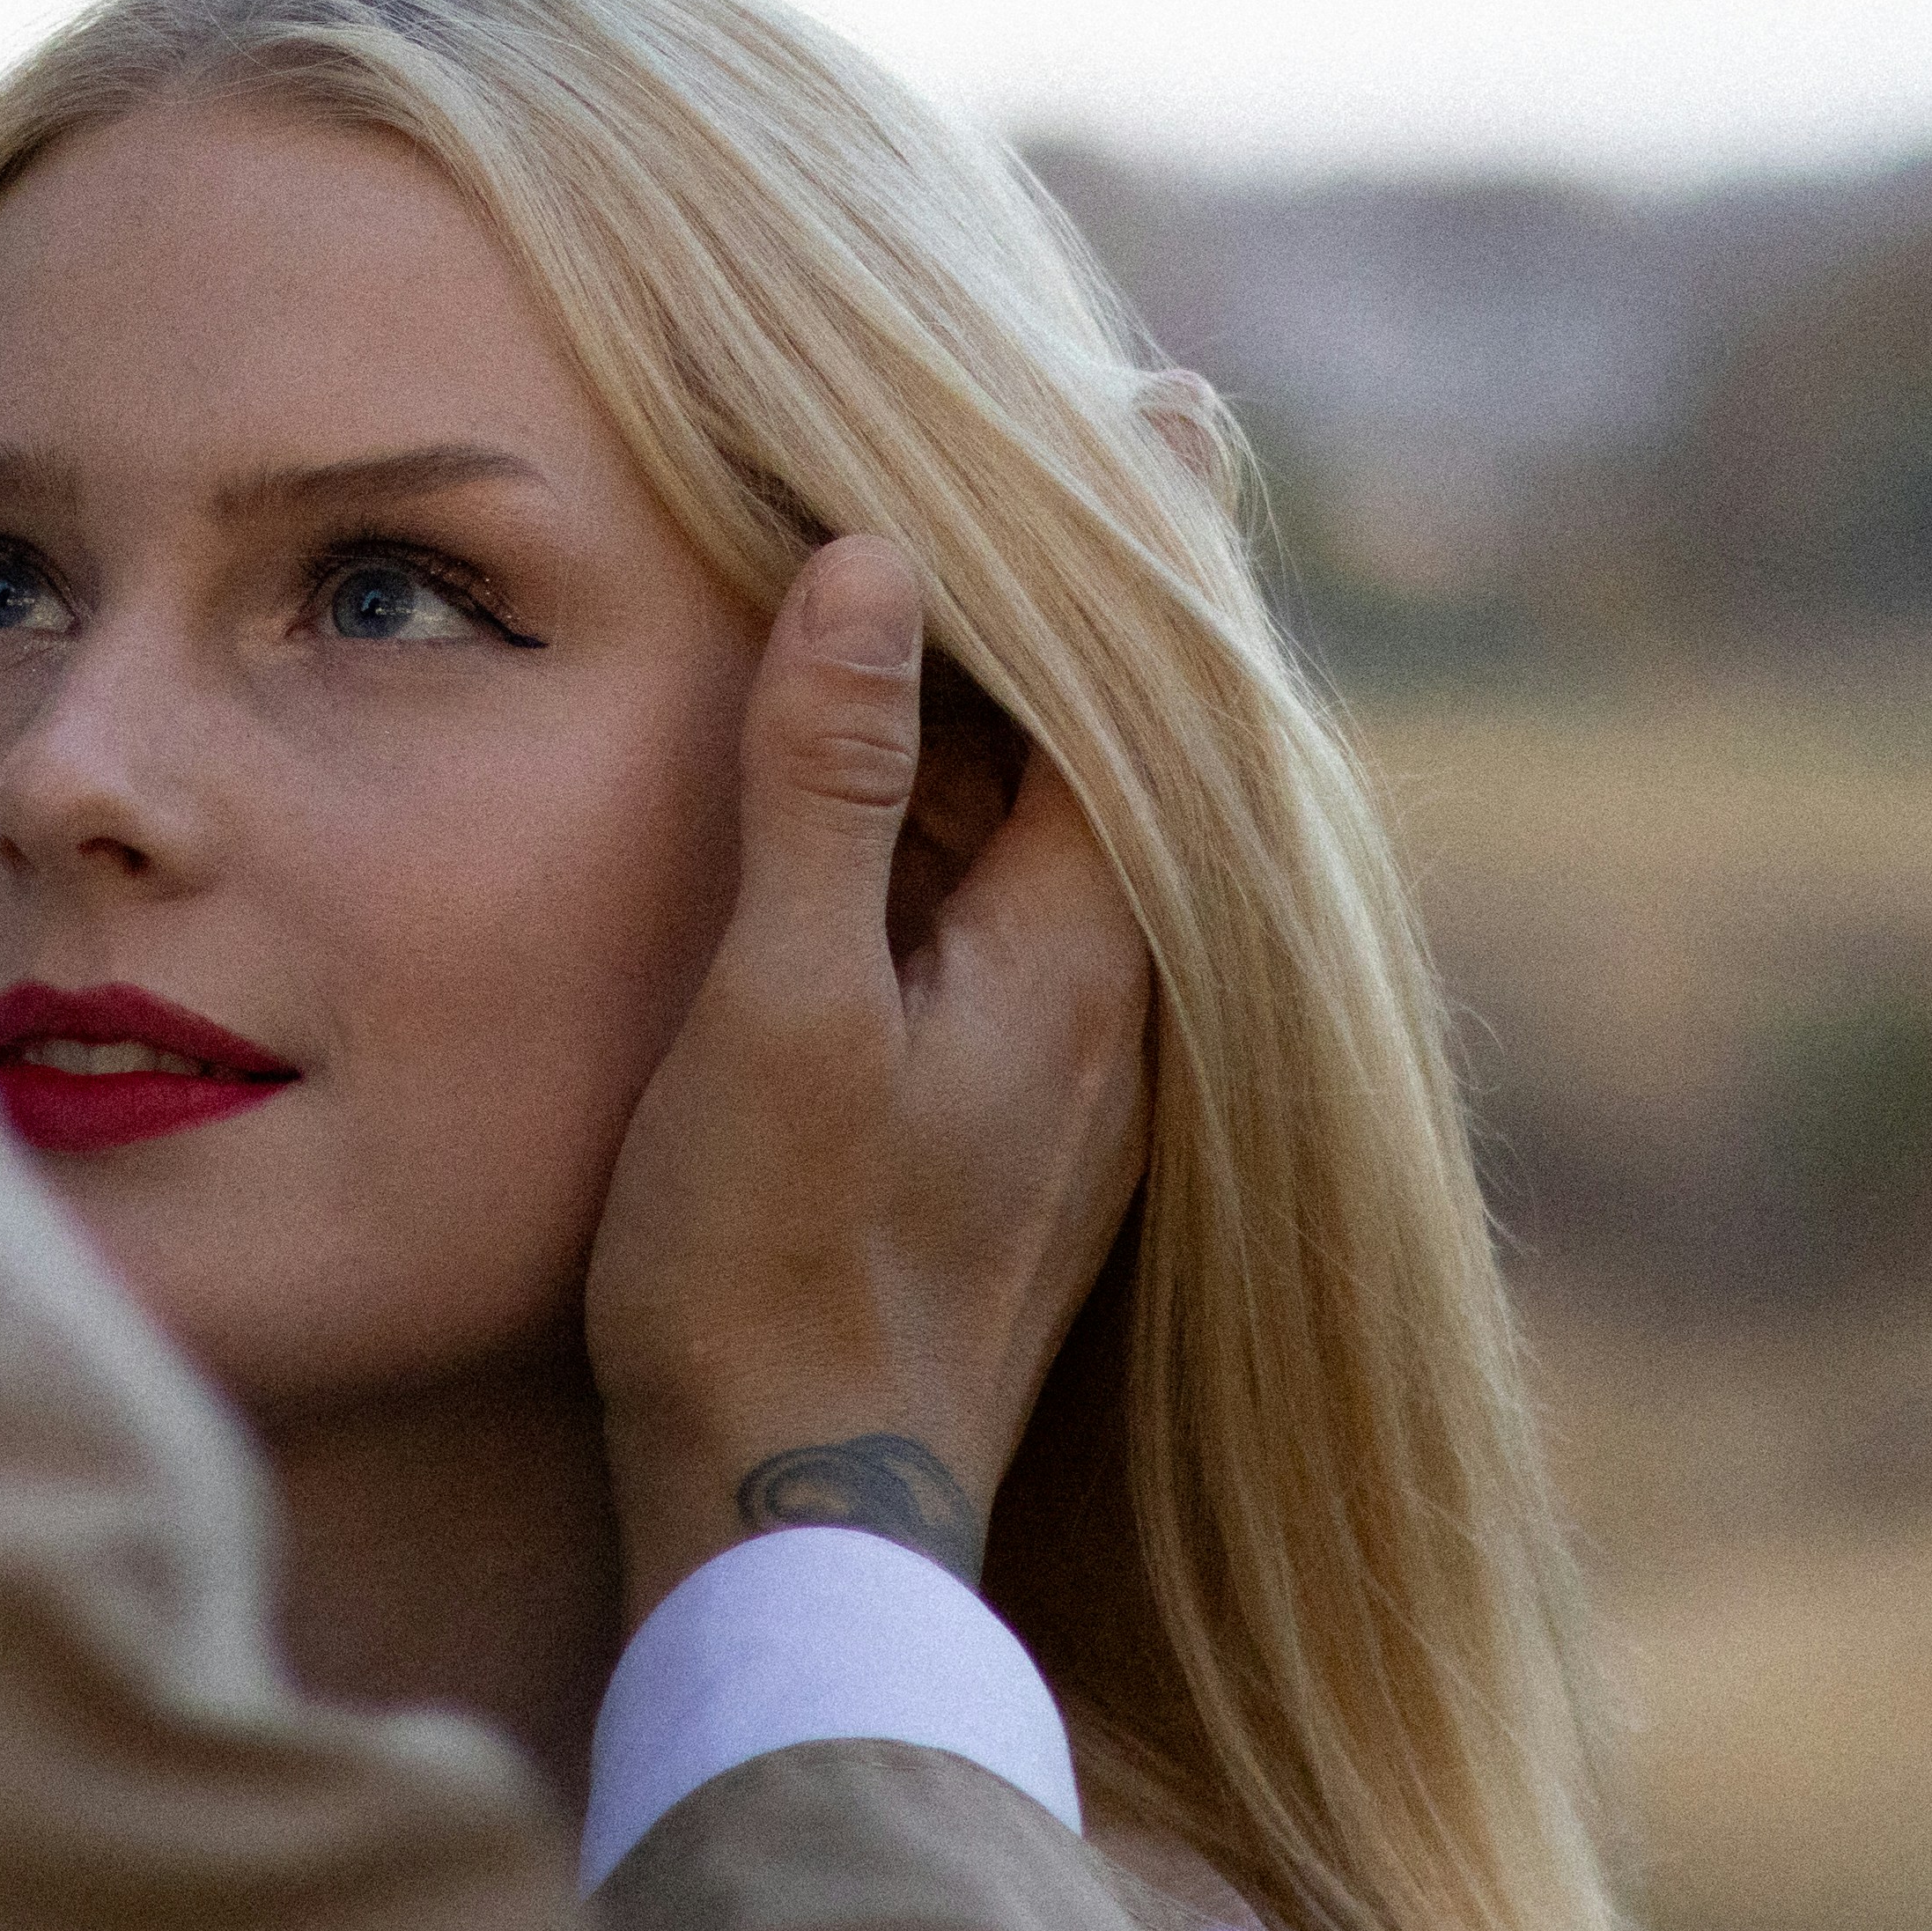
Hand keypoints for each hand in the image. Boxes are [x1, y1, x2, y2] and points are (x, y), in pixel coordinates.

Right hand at [584, 538, 1151, 1622]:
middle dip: (1084, 616)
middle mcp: (1118, 1013)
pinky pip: (1027, 933)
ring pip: (1070, 854)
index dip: (1133, 540)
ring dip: (1023, 728)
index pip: (1138, 692)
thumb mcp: (779, 1008)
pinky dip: (984, 834)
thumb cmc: (768, 1273)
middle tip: (1071, 458)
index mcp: (1083, 954)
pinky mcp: (1014, 1148)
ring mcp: (1075, 1090)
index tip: (1162, 401)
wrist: (798, 1529)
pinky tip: (919, 819)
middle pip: (1119, 762)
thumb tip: (876, 563)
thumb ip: (828, 785)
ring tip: (973, 603)